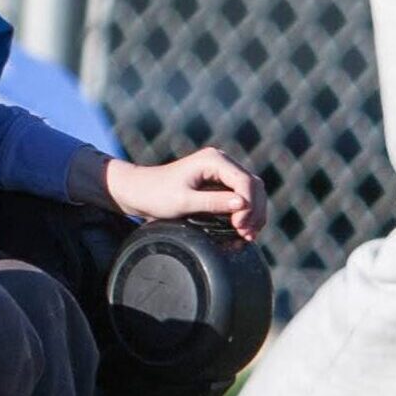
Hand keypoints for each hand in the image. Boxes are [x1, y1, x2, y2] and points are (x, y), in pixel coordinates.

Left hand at [106, 148, 267, 241]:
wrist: (139, 191)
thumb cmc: (156, 195)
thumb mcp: (184, 202)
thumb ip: (213, 203)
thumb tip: (242, 205)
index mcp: (214, 160)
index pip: (245, 182)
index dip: (250, 206)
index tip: (240, 228)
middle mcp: (222, 161)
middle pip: (254, 185)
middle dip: (255, 211)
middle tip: (246, 235)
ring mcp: (222, 171)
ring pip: (252, 191)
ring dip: (254, 213)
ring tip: (247, 235)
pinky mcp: (220, 183)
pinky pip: (243, 196)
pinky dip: (247, 212)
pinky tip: (244, 228)